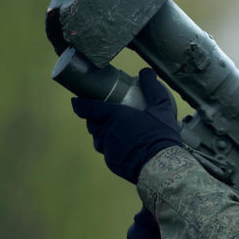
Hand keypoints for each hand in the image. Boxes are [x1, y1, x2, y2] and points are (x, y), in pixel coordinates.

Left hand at [72, 68, 181, 182]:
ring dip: (102, 133)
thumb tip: (147, 72)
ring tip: (114, 130)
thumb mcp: (162, 108)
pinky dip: (112, 147)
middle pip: (92, 123)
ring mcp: (107, 149)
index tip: (77, 100)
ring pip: (98, 138)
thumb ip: (153, 88)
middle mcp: (106, 132)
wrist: (162, 167)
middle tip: (102, 113)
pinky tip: (124, 147)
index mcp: (114, 116)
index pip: (87, 108)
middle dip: (93, 117)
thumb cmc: (161, 136)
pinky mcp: (112, 163)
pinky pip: (107, 152)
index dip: (79, 103)